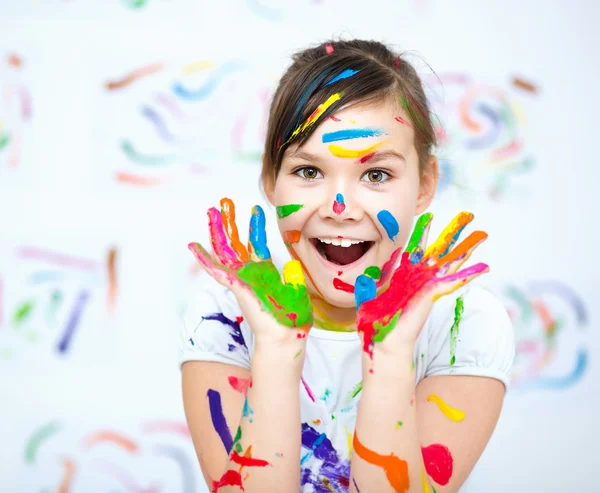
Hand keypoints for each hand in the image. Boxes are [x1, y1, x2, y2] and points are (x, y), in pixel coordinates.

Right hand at [188, 198, 312, 347]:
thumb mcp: (295, 292)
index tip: (255, 209)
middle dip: (229, 224)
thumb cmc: (291, 319)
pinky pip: (216, 270)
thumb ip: (292, 276)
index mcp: (264, 273)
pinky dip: (204, 258)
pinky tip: (194, 246)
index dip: (255, 227)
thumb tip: (291, 263)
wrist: (285, 335)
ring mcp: (240, 279)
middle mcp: (249, 274)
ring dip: (216, 231)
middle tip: (224, 204)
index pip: (257, 244)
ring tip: (211, 212)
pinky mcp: (236, 285)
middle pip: (235, 244)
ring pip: (224, 251)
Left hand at [355, 212, 488, 365]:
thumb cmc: (374, 322)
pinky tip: (484, 266)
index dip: (423, 231)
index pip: (415, 247)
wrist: (381, 339)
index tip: (429, 215)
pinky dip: (468, 274)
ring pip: (451, 262)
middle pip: (439, 250)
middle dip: (452, 233)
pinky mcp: (432, 293)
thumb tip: (365, 274)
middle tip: (466, 217)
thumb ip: (368, 283)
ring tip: (482, 234)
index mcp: (404, 274)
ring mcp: (427, 285)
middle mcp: (419, 277)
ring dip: (466, 248)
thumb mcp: (366, 296)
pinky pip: (452, 282)